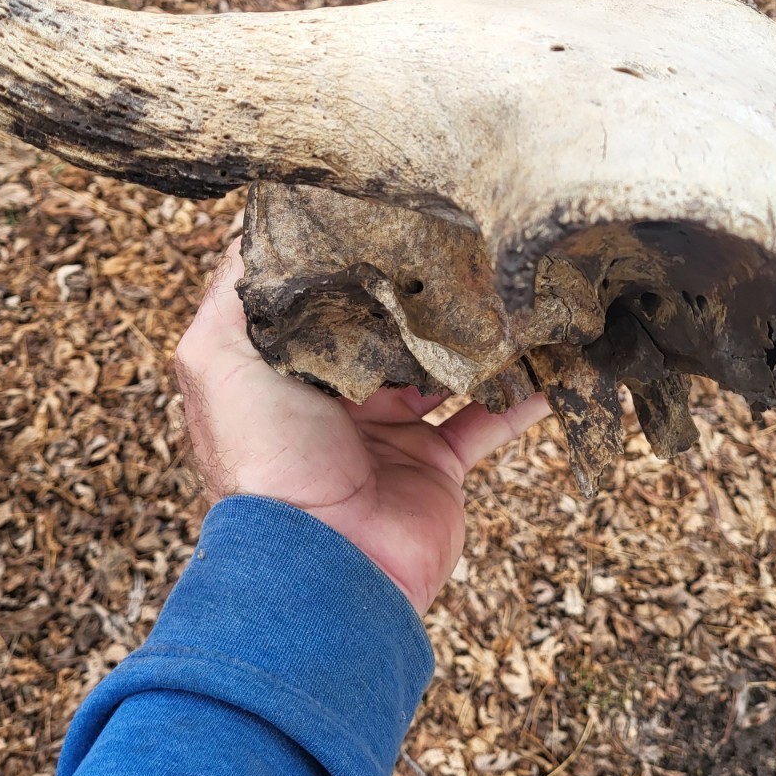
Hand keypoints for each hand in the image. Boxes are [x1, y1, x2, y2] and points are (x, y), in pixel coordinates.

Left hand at [174, 239, 551, 614]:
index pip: (321, 301)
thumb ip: (232, 292)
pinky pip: (491, 419)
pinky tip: (557, 353)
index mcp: (285, 372)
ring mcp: (391, 433)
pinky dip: (525, 392)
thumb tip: (255, 222)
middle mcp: (337, 400)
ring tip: (512, 282)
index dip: (351, 260)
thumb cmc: (264, 459)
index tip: (390, 208)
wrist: (321, 567)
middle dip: (420, 291)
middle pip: (387, 329)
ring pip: (444, 367)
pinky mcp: (438, 466)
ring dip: (476, 333)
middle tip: (461, 236)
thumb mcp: (218, 360)